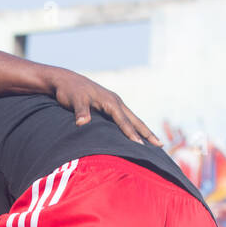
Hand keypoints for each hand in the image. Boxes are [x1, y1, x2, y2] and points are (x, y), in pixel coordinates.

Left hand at [47, 67, 161, 144]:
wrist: (65, 81)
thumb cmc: (70, 91)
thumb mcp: (74, 100)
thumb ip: (80, 111)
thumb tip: (82, 122)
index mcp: (110, 102)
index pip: (124, 121)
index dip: (131, 134)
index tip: (139, 146)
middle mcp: (116, 102)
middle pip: (135, 120)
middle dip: (147, 133)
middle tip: (160, 145)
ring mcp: (114, 104)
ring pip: (133, 119)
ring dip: (144, 130)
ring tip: (155, 142)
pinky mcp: (109, 106)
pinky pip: (126, 119)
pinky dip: (134, 127)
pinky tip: (137, 135)